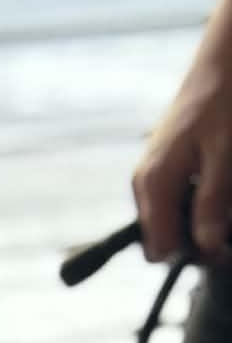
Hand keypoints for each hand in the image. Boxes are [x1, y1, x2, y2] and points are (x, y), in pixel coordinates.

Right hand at [133, 7, 231, 260]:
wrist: (224, 61)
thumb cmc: (224, 102)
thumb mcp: (225, 156)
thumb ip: (212, 205)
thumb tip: (205, 248)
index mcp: (153, 185)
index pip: (159, 248)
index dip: (192, 255)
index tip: (225, 249)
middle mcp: (145, 185)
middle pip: (162, 239)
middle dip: (196, 240)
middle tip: (230, 232)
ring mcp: (153, 177)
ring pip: (172, 222)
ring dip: (201, 222)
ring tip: (227, 204)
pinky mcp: (165, 168)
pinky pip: (178, 202)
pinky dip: (200, 203)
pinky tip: (219, 189)